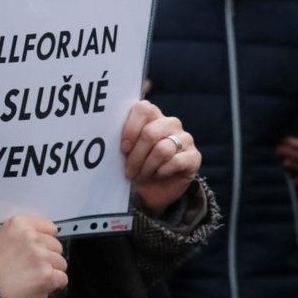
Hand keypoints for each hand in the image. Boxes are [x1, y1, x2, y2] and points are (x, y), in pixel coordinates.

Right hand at [0, 213, 66, 297]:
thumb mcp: (0, 239)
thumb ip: (20, 237)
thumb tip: (40, 244)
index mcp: (19, 224)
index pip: (49, 228)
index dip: (46, 241)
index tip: (40, 250)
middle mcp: (33, 237)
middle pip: (56, 246)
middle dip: (49, 257)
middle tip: (35, 268)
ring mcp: (42, 256)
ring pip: (61, 263)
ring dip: (52, 271)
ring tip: (36, 279)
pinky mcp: (48, 276)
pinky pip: (62, 279)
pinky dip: (54, 285)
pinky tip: (41, 287)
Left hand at [122, 99, 200, 215]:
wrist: (154, 190)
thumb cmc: (136, 165)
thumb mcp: (126, 152)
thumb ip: (122, 140)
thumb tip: (103, 137)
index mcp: (151, 115)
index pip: (142, 108)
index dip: (131, 128)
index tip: (123, 148)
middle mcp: (169, 123)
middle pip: (150, 133)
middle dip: (136, 156)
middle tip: (129, 170)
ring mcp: (184, 138)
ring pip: (162, 149)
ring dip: (147, 166)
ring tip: (141, 174)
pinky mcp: (194, 156)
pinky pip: (176, 161)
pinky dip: (162, 171)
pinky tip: (158, 175)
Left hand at [277, 117, 297, 180]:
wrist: (271, 126)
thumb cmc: (280, 117)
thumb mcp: (288, 112)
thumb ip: (296, 107)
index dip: (297, 144)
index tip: (283, 139)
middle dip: (292, 154)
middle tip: (277, 149)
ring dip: (294, 165)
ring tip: (282, 162)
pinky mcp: (295, 168)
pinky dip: (296, 180)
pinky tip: (288, 179)